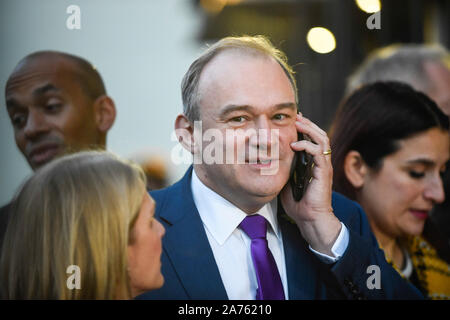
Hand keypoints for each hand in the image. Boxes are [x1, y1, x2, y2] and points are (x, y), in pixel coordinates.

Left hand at [280, 113, 340, 255]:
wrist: (310, 219)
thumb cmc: (298, 204)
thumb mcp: (286, 182)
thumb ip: (282, 170)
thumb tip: (268, 161)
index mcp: (313, 163)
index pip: (312, 140)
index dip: (304, 129)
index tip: (292, 121)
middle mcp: (321, 162)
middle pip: (319, 135)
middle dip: (307, 124)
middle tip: (295, 116)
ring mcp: (324, 166)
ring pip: (322, 139)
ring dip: (309, 129)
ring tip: (298, 123)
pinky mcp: (324, 172)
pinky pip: (319, 152)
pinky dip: (307, 145)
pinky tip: (294, 144)